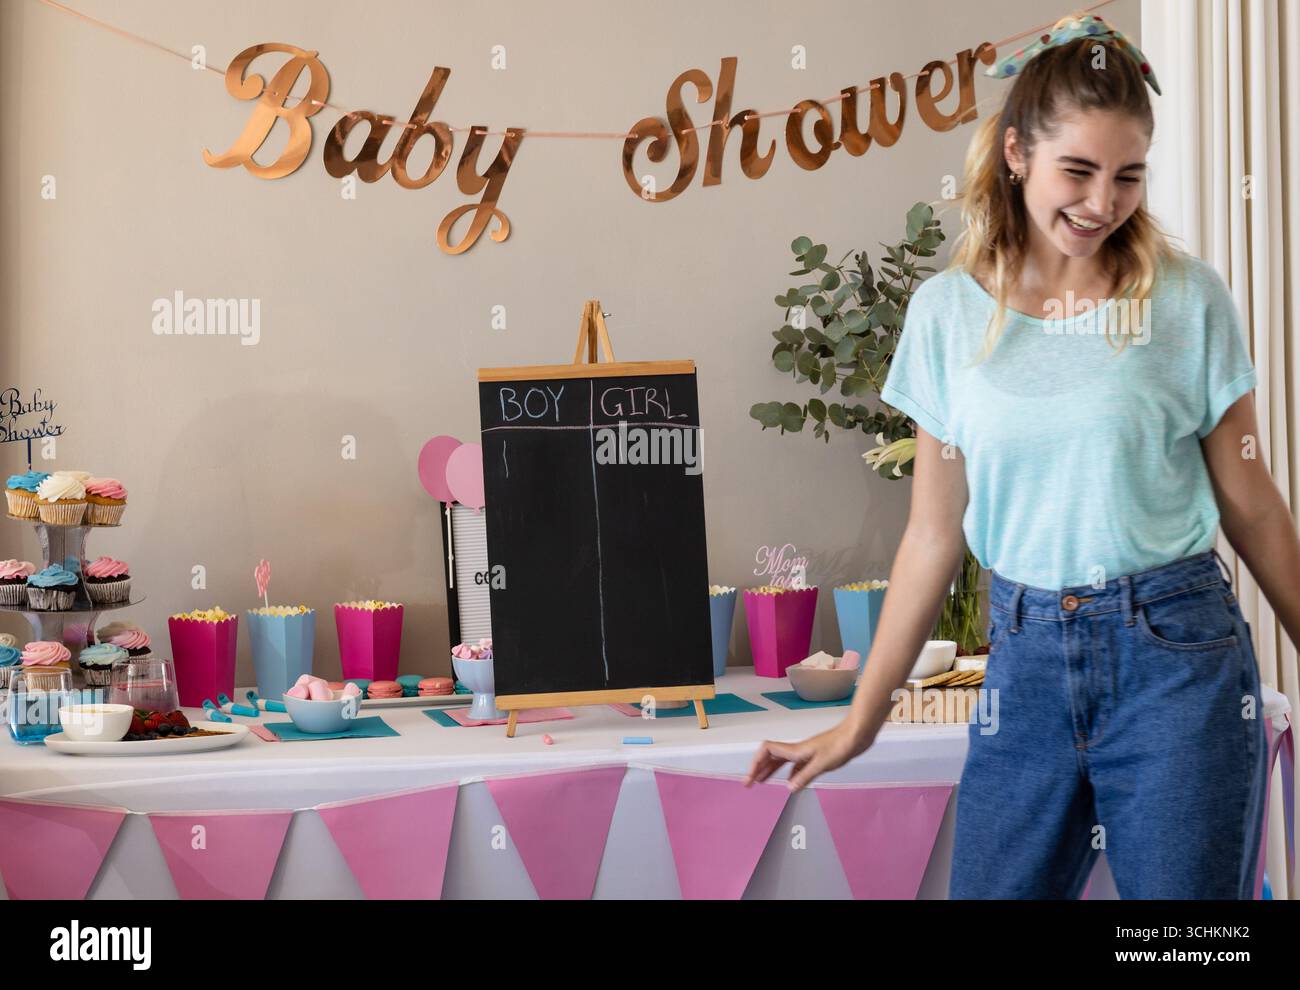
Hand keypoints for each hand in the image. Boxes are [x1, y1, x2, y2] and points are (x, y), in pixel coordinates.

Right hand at [744, 721, 868, 791]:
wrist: (856, 734)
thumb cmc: (841, 745)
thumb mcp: (822, 764)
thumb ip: (805, 776)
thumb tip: (789, 788)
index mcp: (796, 750)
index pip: (767, 751)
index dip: (756, 763)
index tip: (750, 778)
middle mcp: (797, 750)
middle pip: (770, 756)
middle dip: (758, 769)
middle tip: (749, 783)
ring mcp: (806, 752)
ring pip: (781, 760)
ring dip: (770, 770)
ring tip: (762, 781)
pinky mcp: (814, 756)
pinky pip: (794, 764)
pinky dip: (788, 772)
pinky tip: (790, 780)